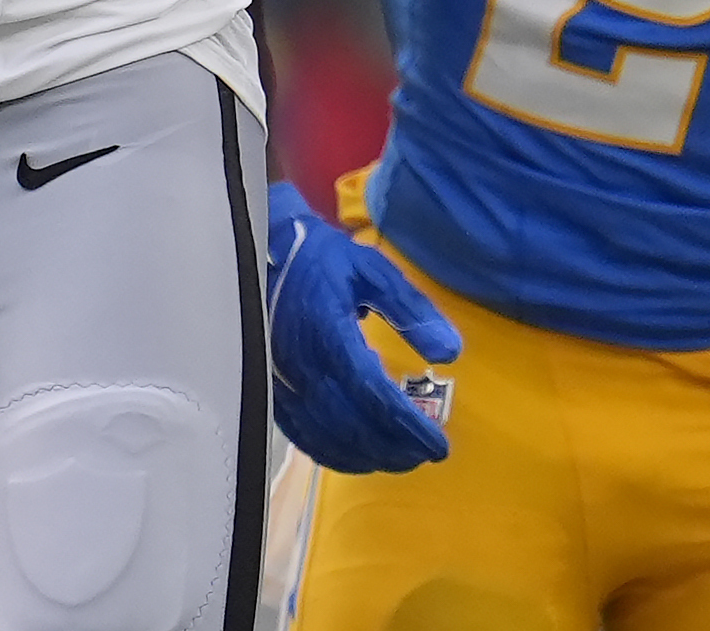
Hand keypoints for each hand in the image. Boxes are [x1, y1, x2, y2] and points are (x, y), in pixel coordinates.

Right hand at [265, 182, 460, 471]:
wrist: (258, 250)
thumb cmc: (321, 259)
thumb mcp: (372, 270)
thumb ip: (411, 310)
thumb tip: (451, 352)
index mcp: (329, 334)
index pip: (375, 396)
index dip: (409, 427)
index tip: (440, 445)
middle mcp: (302, 366)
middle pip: (353, 426)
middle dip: (394, 449)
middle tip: (425, 455)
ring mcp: (281, 383)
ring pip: (327, 439)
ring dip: (367, 457)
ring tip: (401, 459)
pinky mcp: (270, 391)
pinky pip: (301, 436)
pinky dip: (333, 455)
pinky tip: (358, 457)